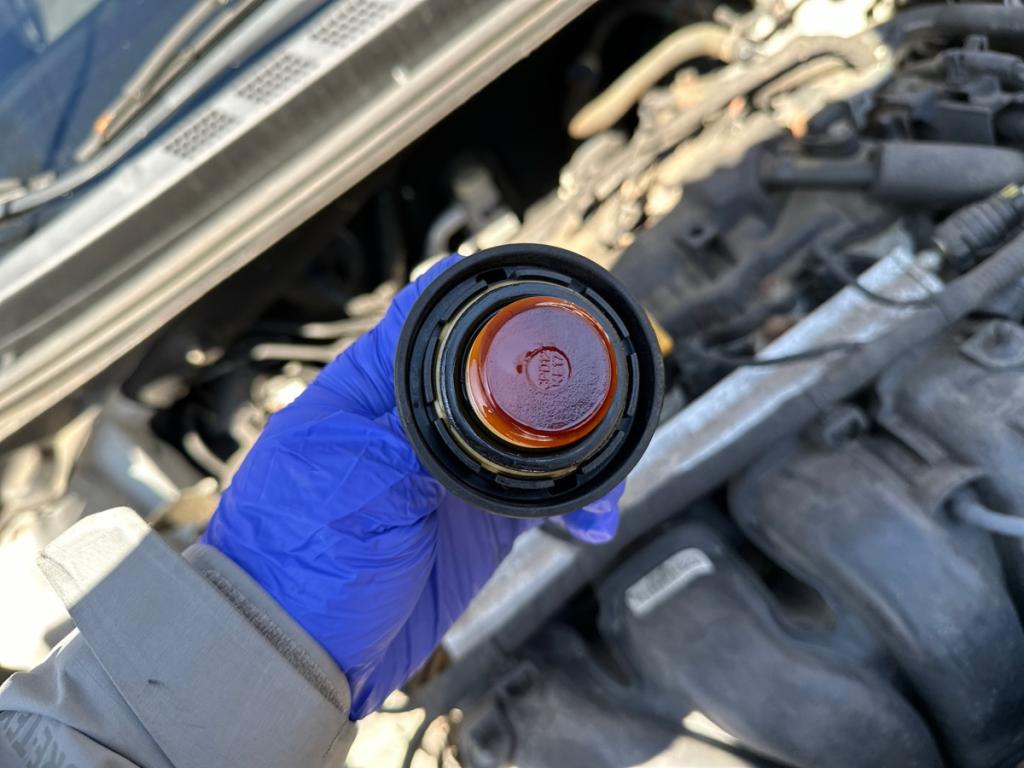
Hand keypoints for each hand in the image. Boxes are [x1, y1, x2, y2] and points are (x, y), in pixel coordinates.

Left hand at [202, 256, 620, 717]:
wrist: (296, 652)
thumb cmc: (295, 558)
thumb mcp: (356, 472)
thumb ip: (418, 416)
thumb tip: (468, 366)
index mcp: (373, 388)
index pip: (434, 316)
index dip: (489, 302)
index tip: (543, 304)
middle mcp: (417, 421)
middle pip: (500, 373)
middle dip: (552, 382)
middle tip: (593, 400)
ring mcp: (449, 473)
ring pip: (532, 437)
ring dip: (576, 447)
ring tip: (604, 474)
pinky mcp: (475, 524)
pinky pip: (540, 499)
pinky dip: (574, 503)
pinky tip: (592, 518)